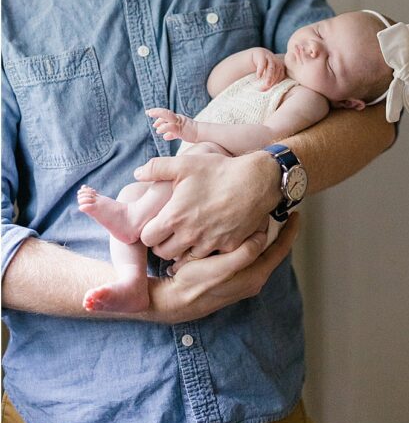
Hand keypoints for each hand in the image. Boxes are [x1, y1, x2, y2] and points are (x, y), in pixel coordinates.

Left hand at [135, 150, 279, 260]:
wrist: (257, 180)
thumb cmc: (219, 170)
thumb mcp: (185, 163)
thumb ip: (156, 168)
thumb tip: (137, 173)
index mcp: (174, 217)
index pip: (147, 238)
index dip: (150, 232)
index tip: (158, 225)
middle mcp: (190, 235)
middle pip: (164, 253)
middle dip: (165, 244)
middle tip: (173, 232)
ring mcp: (210, 243)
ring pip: (187, 259)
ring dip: (186, 250)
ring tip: (192, 235)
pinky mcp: (229, 247)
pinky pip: (213, 256)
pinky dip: (210, 250)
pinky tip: (212, 236)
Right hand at [144, 214, 299, 324]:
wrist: (171, 302)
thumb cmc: (195, 284)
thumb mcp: (224, 267)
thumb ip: (246, 251)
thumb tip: (261, 234)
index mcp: (256, 276)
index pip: (281, 249)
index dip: (290, 230)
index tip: (296, 214)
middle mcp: (252, 280)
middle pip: (272, 250)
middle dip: (278, 231)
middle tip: (281, 212)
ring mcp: (242, 280)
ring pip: (259, 252)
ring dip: (263, 235)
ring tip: (264, 217)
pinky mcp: (230, 279)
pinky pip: (246, 256)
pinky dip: (248, 242)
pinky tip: (241, 231)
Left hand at [146, 108, 198, 142]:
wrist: (201, 134)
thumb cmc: (191, 133)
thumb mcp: (180, 133)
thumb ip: (172, 134)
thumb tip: (165, 136)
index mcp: (176, 118)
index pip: (165, 113)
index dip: (156, 112)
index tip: (148, 112)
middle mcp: (177, 118)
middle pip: (165, 112)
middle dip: (156, 112)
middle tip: (148, 112)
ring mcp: (179, 123)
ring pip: (168, 116)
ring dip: (159, 117)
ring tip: (153, 124)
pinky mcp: (181, 128)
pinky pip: (171, 126)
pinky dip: (164, 127)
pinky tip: (159, 131)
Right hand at [253, 48, 284, 90]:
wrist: (254, 56)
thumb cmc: (262, 68)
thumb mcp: (268, 74)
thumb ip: (271, 81)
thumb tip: (272, 95)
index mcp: (280, 67)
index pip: (281, 76)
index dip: (276, 84)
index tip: (271, 91)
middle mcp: (276, 61)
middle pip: (277, 72)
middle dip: (272, 82)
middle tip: (266, 89)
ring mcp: (269, 57)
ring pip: (271, 68)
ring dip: (269, 77)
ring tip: (266, 84)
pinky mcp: (261, 54)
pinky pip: (262, 62)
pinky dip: (261, 70)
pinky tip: (258, 76)